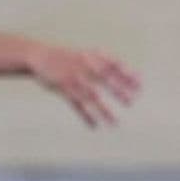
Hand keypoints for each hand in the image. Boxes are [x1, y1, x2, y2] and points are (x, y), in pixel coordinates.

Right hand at [26, 43, 140, 126]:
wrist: (39, 55)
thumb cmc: (70, 57)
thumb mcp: (89, 55)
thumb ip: (110, 64)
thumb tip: (137, 76)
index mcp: (92, 57)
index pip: (114, 65)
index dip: (127, 75)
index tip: (140, 85)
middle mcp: (84, 66)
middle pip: (104, 79)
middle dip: (118, 91)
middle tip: (131, 102)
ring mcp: (73, 78)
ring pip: (91, 96)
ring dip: (104, 110)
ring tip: (115, 123)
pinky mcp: (62, 88)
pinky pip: (76, 104)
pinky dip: (85, 115)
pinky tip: (94, 126)